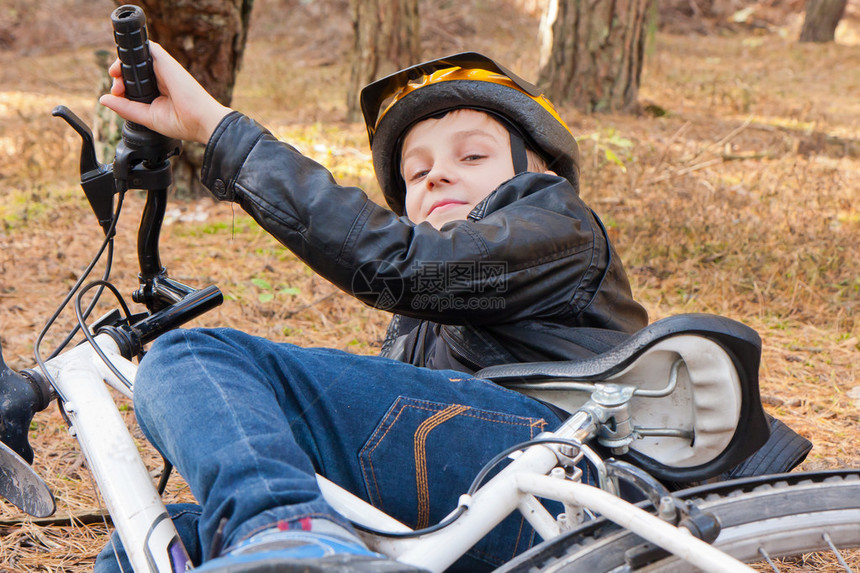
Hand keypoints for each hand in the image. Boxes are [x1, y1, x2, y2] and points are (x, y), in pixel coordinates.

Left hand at [99, 41, 231, 143]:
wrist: (200, 120)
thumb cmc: (182, 123)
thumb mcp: (147, 117)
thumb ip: (126, 108)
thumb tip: (104, 99)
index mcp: (158, 92)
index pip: (135, 82)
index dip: (122, 85)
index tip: (117, 94)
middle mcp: (160, 79)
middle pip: (134, 69)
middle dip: (119, 74)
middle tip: (117, 88)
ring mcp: (164, 69)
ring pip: (138, 57)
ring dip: (122, 63)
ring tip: (116, 74)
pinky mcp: (166, 62)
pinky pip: (149, 48)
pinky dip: (135, 49)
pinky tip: (125, 58)